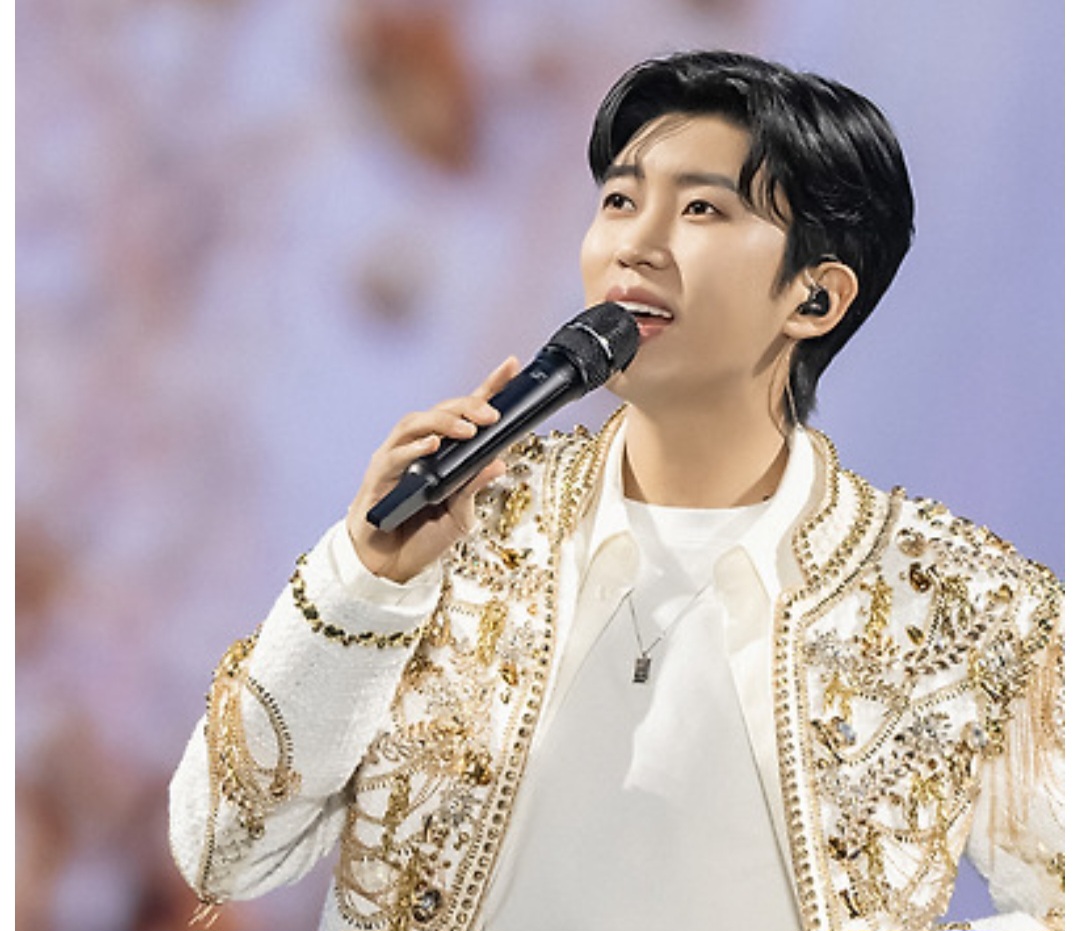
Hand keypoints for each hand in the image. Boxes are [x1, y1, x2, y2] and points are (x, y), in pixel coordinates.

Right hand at [345, 357, 520, 582]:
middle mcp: (420, 447)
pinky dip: (413, 449)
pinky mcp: (378, 477)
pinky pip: (394, 456)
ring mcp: (397, 458)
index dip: (488, 387)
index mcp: (445, 451)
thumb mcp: (461, 514)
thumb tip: (499, 462)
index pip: (468, 412)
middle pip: (442, 410)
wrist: (390, 566)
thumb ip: (475, 486)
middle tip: (492, 414)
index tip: (511, 366)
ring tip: (467, 429)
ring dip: (443, 422)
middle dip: (469, 406)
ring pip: (415, 424)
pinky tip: (431, 447)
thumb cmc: (423, 535)